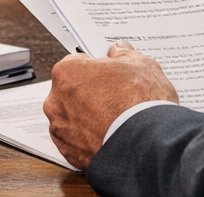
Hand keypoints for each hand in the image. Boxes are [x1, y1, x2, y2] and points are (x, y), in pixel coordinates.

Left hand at [44, 41, 178, 168]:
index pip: (77, 64)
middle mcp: (56, 100)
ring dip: (87, 119)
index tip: (108, 76)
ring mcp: (61, 129)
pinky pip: (76, 142)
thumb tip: (119, 50)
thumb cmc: (141, 103)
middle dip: (89, 95)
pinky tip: (109, 137)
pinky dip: (89, 140)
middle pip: (71, 92)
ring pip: (72, 119)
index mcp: (68, 72)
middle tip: (114, 99)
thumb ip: (124, 54)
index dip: (96, 70)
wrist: (147, 144)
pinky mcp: (69, 154)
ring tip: (114, 121)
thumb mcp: (141, 65)